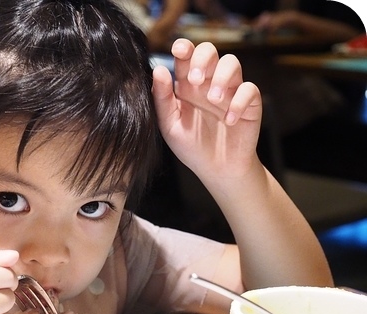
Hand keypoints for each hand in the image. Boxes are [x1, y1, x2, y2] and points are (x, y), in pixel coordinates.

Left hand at [152, 39, 262, 183]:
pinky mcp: (249, 104)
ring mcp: (230, 91)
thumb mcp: (170, 126)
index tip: (179, 50)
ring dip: (222, 77)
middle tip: (195, 80)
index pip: (187, 57)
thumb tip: (158, 70)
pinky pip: (250, 90)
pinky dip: (239, 102)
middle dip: (203, 58)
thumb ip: (162, 100)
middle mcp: (209, 83)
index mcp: (187, 85)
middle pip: (210, 51)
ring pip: (232, 64)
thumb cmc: (191, 145)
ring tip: (213, 100)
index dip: (184, 47)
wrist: (216, 169)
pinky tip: (228, 120)